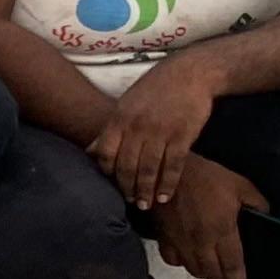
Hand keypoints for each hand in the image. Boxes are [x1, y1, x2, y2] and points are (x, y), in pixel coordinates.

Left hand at [92, 55, 219, 206]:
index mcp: (119, 119)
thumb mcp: (125, 105)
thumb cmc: (154, 90)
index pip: (105, 153)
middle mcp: (137, 127)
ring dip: (146, 190)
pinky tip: (164, 196)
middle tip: (130, 202)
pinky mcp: (183, 136)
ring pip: (149, 169)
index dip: (107, 172)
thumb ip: (110, 130)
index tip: (111, 184)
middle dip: (127, 187)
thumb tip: (89, 151)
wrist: (190, 73)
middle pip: (126, 165)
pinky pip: (173, 166)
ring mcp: (160, 132)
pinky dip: (168, 183)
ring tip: (145, 204)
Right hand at [152, 156, 268, 278]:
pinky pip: (173, 260)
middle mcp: (201, 242)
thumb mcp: (240, 184)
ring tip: (213, 271)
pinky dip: (183, 264)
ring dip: (205, 274)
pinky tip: (188, 259)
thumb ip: (257, 203)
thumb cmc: (205, 176)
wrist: (167, 171)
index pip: (233, 266)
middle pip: (213, 273)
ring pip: (194, 270)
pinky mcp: (164, 237)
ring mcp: (181, 242)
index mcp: (222, 230)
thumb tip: (266, 215)